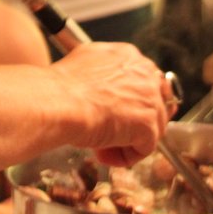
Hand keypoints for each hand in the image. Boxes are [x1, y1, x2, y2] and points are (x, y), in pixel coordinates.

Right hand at [51, 42, 169, 168]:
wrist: (59, 102)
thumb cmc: (62, 86)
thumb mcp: (84, 63)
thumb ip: (103, 70)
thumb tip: (102, 82)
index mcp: (129, 56)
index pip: (145, 82)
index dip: (131, 102)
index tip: (116, 113)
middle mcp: (145, 74)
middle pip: (152, 105)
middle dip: (132, 122)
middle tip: (108, 131)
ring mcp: (150, 100)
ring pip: (150, 129)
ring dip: (125, 141)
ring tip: (99, 145)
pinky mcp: (148, 125)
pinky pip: (143, 149)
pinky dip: (124, 157)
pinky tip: (103, 154)